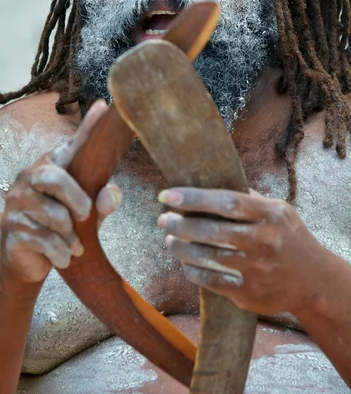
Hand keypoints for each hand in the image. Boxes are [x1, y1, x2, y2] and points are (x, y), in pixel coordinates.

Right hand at [0, 100, 121, 283]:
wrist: (28, 261)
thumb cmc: (63, 227)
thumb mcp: (89, 214)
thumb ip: (104, 201)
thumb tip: (108, 196)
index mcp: (52, 166)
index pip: (71, 145)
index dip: (88, 127)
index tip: (104, 107)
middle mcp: (29, 177)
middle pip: (54, 177)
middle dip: (77, 198)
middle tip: (86, 215)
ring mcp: (16, 203)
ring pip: (53, 216)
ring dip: (71, 236)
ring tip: (74, 244)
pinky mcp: (11, 229)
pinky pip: (45, 240)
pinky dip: (62, 253)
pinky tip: (63, 258)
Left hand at [158, 187, 325, 315]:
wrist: (314, 282)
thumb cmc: (289, 238)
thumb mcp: (278, 211)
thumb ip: (248, 198)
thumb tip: (209, 184)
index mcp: (269, 215)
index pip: (225, 201)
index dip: (193, 198)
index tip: (167, 195)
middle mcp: (263, 240)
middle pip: (211, 230)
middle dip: (180, 223)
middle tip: (164, 219)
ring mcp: (256, 269)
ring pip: (206, 256)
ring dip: (180, 248)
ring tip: (169, 239)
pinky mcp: (249, 293)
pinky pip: (211, 281)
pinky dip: (192, 271)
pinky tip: (185, 263)